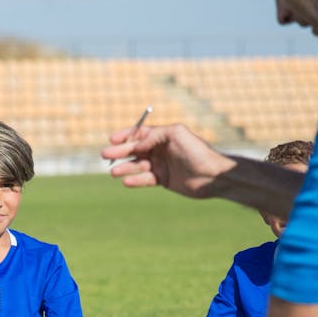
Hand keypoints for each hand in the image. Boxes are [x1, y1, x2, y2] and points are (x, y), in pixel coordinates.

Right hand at [102, 123, 232, 196]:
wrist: (212, 175)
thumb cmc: (197, 151)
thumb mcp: (175, 135)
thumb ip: (154, 136)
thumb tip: (136, 143)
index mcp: (163, 135)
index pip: (139, 133)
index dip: (125, 136)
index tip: (112, 140)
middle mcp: (160, 149)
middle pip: (134, 150)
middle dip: (119, 152)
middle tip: (105, 155)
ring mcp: (161, 165)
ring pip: (137, 166)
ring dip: (125, 168)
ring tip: (113, 172)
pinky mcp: (163, 180)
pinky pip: (145, 180)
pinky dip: (135, 181)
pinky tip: (127, 182)